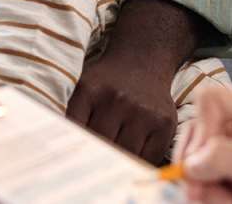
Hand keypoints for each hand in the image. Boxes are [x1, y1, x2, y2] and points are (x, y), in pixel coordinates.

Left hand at [66, 48, 178, 164]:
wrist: (143, 60)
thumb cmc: (108, 83)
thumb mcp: (85, 89)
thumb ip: (74, 117)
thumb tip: (67, 155)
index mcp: (90, 91)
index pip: (76, 131)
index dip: (74, 150)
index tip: (72, 164)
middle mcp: (117, 100)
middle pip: (101, 145)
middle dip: (96, 159)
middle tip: (92, 170)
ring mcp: (143, 112)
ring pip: (126, 154)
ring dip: (119, 163)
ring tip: (114, 165)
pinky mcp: (165, 123)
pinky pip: (149, 157)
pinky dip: (140, 164)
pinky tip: (133, 160)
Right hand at [176, 86, 231, 203]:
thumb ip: (228, 157)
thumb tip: (191, 163)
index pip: (212, 101)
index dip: (202, 124)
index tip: (203, 155)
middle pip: (194, 132)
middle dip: (194, 163)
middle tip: (201, 191)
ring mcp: (227, 160)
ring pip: (190, 162)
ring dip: (199, 185)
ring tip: (226, 203)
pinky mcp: (222, 183)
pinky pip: (196, 184)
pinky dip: (204, 198)